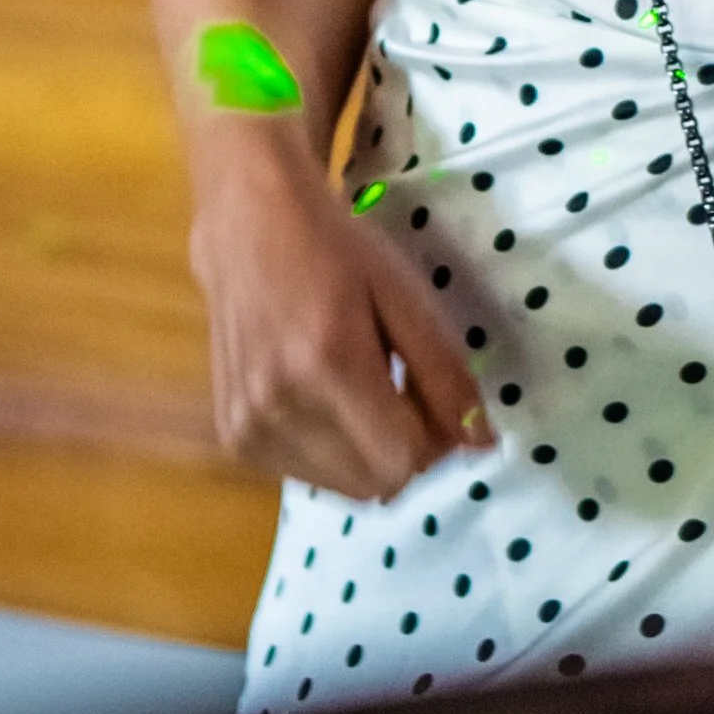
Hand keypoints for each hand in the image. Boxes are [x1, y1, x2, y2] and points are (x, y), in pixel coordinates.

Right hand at [189, 129, 487, 498]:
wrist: (249, 225)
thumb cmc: (338, 248)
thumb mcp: (407, 295)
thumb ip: (446, 373)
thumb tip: (480, 444)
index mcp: (329, 366)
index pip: (404, 462)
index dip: (436, 439)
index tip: (435, 398)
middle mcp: (281, 408)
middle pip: (375, 484)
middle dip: (405, 450)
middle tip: (402, 390)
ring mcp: (247, 429)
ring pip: (343, 488)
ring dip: (367, 454)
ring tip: (360, 388)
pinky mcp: (232, 438)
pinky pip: (306, 476)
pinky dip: (330, 451)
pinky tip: (324, 396)